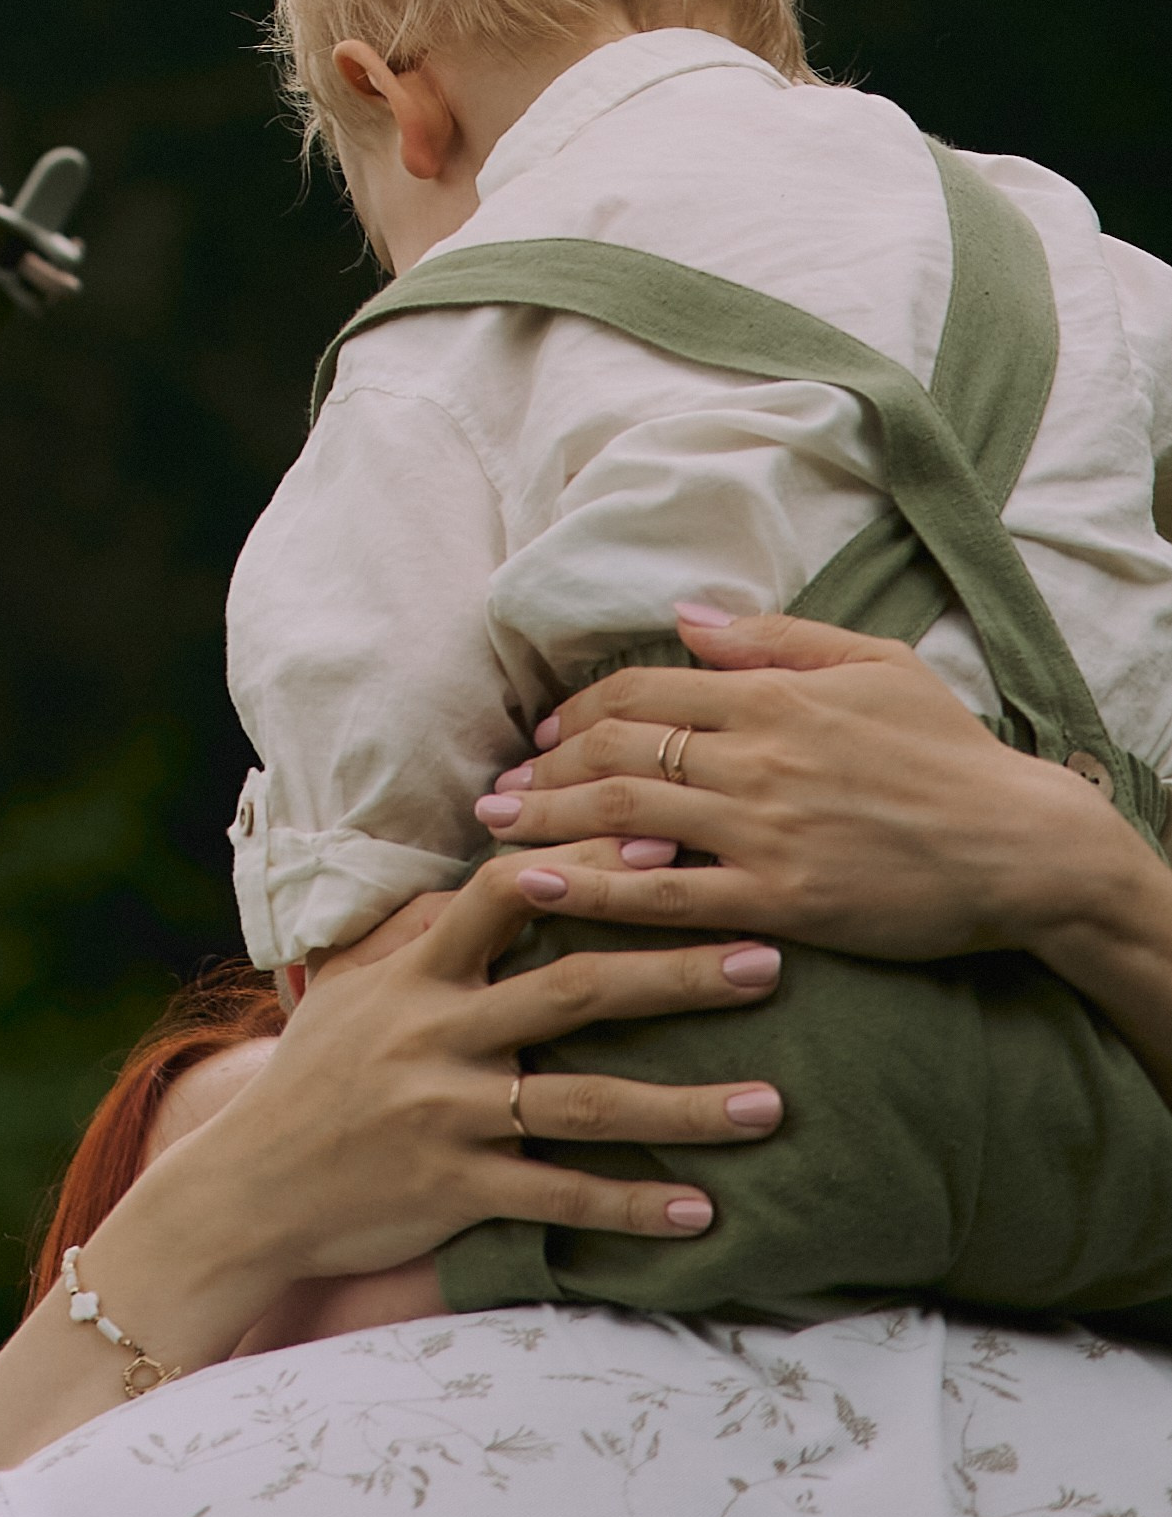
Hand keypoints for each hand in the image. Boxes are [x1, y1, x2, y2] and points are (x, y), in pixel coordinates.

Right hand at [114, 850, 785, 1325]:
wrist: (247, 1190)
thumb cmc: (313, 1076)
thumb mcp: (354, 989)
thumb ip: (428, 931)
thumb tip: (506, 867)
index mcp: (416, 974)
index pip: (502, 893)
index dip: (581, 867)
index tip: (667, 852)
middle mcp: (436, 1037)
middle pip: (574, 990)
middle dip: (677, 972)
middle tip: (766, 960)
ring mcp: (449, 1117)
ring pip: (587, 1105)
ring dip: (686, 1106)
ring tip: (771, 1103)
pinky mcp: (457, 1192)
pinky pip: (562, 1201)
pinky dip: (634, 1207)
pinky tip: (703, 1209)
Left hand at [471, 603, 1130, 961]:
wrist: (1022, 844)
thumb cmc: (951, 751)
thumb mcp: (873, 662)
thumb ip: (775, 638)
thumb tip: (688, 615)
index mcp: (774, 696)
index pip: (645, 689)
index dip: (582, 708)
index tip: (545, 730)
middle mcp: (756, 757)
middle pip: (620, 750)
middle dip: (546, 767)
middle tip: (497, 789)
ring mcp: (764, 831)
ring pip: (627, 817)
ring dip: (549, 821)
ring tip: (495, 833)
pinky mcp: (781, 901)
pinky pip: (672, 898)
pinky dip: (601, 889)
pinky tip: (548, 889)